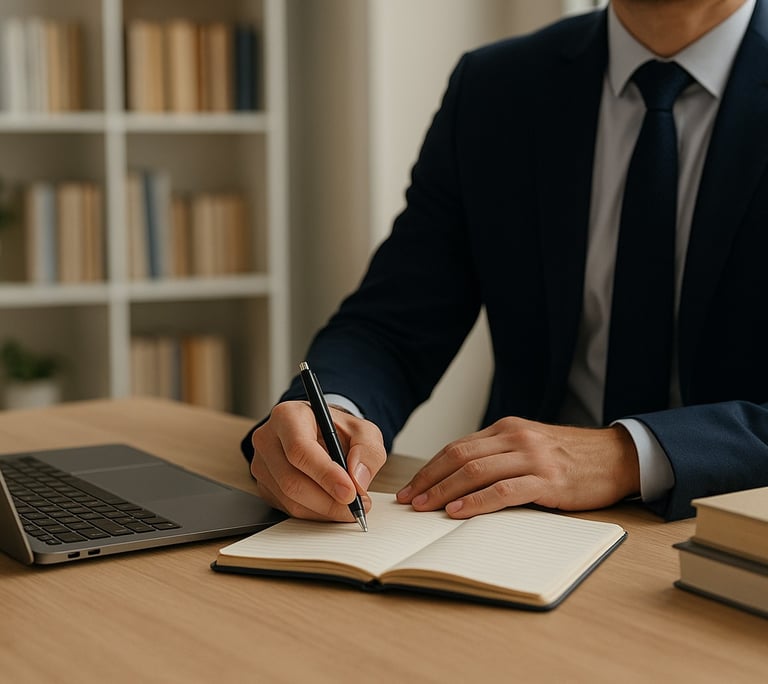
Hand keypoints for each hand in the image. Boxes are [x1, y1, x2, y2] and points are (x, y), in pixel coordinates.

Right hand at [249, 401, 386, 520]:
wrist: (321, 434)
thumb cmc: (338, 430)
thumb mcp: (363, 431)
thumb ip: (368, 451)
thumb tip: (357, 479)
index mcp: (288, 416)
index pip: (300, 449)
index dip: (325, 474)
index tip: (350, 492)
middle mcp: (268, 439)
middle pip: (291, 480)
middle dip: (328, 500)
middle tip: (356, 506)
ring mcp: (262, 465)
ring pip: (290, 499)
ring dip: (323, 510)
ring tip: (349, 507)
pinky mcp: (264, 486)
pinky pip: (287, 509)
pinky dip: (314, 513)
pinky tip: (331, 506)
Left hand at [396, 417, 639, 517]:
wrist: (617, 457)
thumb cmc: (570, 456)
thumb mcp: (529, 445)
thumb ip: (498, 455)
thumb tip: (457, 480)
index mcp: (506, 429)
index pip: (457, 447)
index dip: (429, 468)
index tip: (410, 488)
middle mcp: (515, 437)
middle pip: (459, 456)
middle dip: (429, 480)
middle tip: (408, 501)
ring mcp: (532, 457)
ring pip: (475, 471)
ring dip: (445, 491)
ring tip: (425, 508)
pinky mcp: (548, 479)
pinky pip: (504, 490)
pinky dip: (477, 501)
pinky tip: (459, 512)